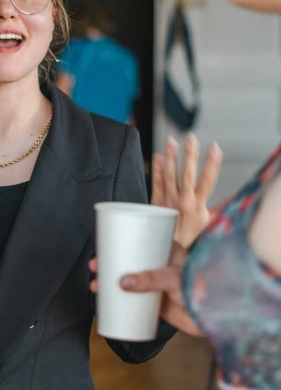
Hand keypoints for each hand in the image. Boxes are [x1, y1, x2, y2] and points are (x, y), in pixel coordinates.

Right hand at [89, 243, 201, 336]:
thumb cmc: (201, 288)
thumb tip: (122, 282)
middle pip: (129, 259)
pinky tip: (106, 302)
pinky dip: (118, 300)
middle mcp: (159, 264)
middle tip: (94, 267)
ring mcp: (156, 284)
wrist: (214, 318)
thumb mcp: (175, 277)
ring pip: (128, 280)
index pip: (139, 239)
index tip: (102, 245)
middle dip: (108, 262)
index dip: (119, 240)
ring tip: (95, 286)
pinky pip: (132, 300)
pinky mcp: (155, 303)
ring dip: (109, 281)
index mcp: (166, 249)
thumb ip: (151, 279)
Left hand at [151, 134, 222, 248]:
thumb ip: (219, 208)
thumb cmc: (189, 237)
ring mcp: (168, 201)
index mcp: (198, 206)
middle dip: (190, 155)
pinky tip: (157, 157)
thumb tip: (234, 199)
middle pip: (187, 174)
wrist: (167, 251)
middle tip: (191, 138)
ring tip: (171, 141)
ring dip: (170, 157)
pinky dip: (156, 169)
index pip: (207, 180)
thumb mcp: (208, 223)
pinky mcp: (155, 203)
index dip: (212, 163)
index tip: (215, 147)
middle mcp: (183, 202)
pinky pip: (155, 183)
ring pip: (169, 175)